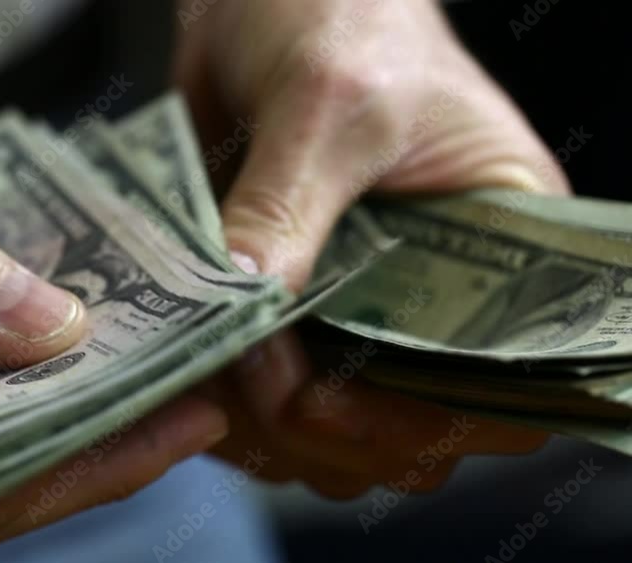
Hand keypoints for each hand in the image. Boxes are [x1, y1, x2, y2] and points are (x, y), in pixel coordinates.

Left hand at [175, 0, 564, 492]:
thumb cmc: (339, 14)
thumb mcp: (327, 99)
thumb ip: (287, 205)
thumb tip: (247, 303)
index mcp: (498, 243)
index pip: (497, 378)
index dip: (430, 421)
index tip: (338, 405)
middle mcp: (429, 292)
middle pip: (403, 426)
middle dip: (330, 429)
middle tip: (263, 390)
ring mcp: (352, 307)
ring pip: (327, 425)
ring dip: (267, 428)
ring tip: (214, 383)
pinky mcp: (286, 305)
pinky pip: (263, 391)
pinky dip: (227, 402)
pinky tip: (189, 378)